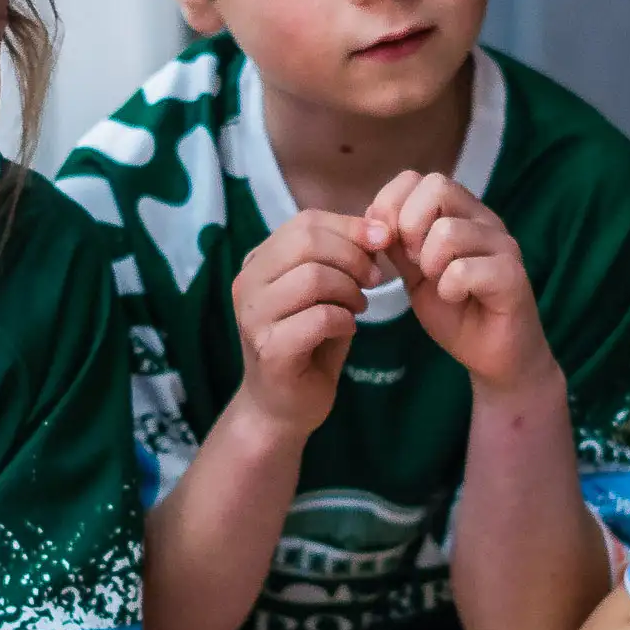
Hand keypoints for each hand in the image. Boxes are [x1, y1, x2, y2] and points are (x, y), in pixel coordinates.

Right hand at [229, 210, 379, 436]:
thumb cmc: (309, 343)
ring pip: (312, 277)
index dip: (350, 227)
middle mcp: (247, 284)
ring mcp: (253, 317)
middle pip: (306, 242)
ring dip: (349, 290)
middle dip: (352, 257)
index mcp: (259, 262)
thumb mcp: (327, 292)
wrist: (283, 406)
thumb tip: (379, 227)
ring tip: (359, 306)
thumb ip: (342, 258)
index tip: (381, 242)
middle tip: (373, 280)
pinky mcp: (269, 350)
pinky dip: (344, 319)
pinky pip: (318, 317)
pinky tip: (348, 329)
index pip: (305, 222)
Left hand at [367, 171, 554, 392]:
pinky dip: (449, 289)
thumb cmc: (456, 312)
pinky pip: (465, 269)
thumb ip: (397, 243)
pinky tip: (456, 299)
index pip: (417, 178)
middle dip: (408, 227)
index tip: (389, 244)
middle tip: (414, 264)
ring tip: (438, 285)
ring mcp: (503, 245)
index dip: (390, 206)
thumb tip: (371, 218)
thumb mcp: (414, 273)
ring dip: (429, 264)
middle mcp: (484, 220)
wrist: (494, 356)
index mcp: (460, 213)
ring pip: (448, 231)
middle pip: (436, 187)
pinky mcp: (513, 276)